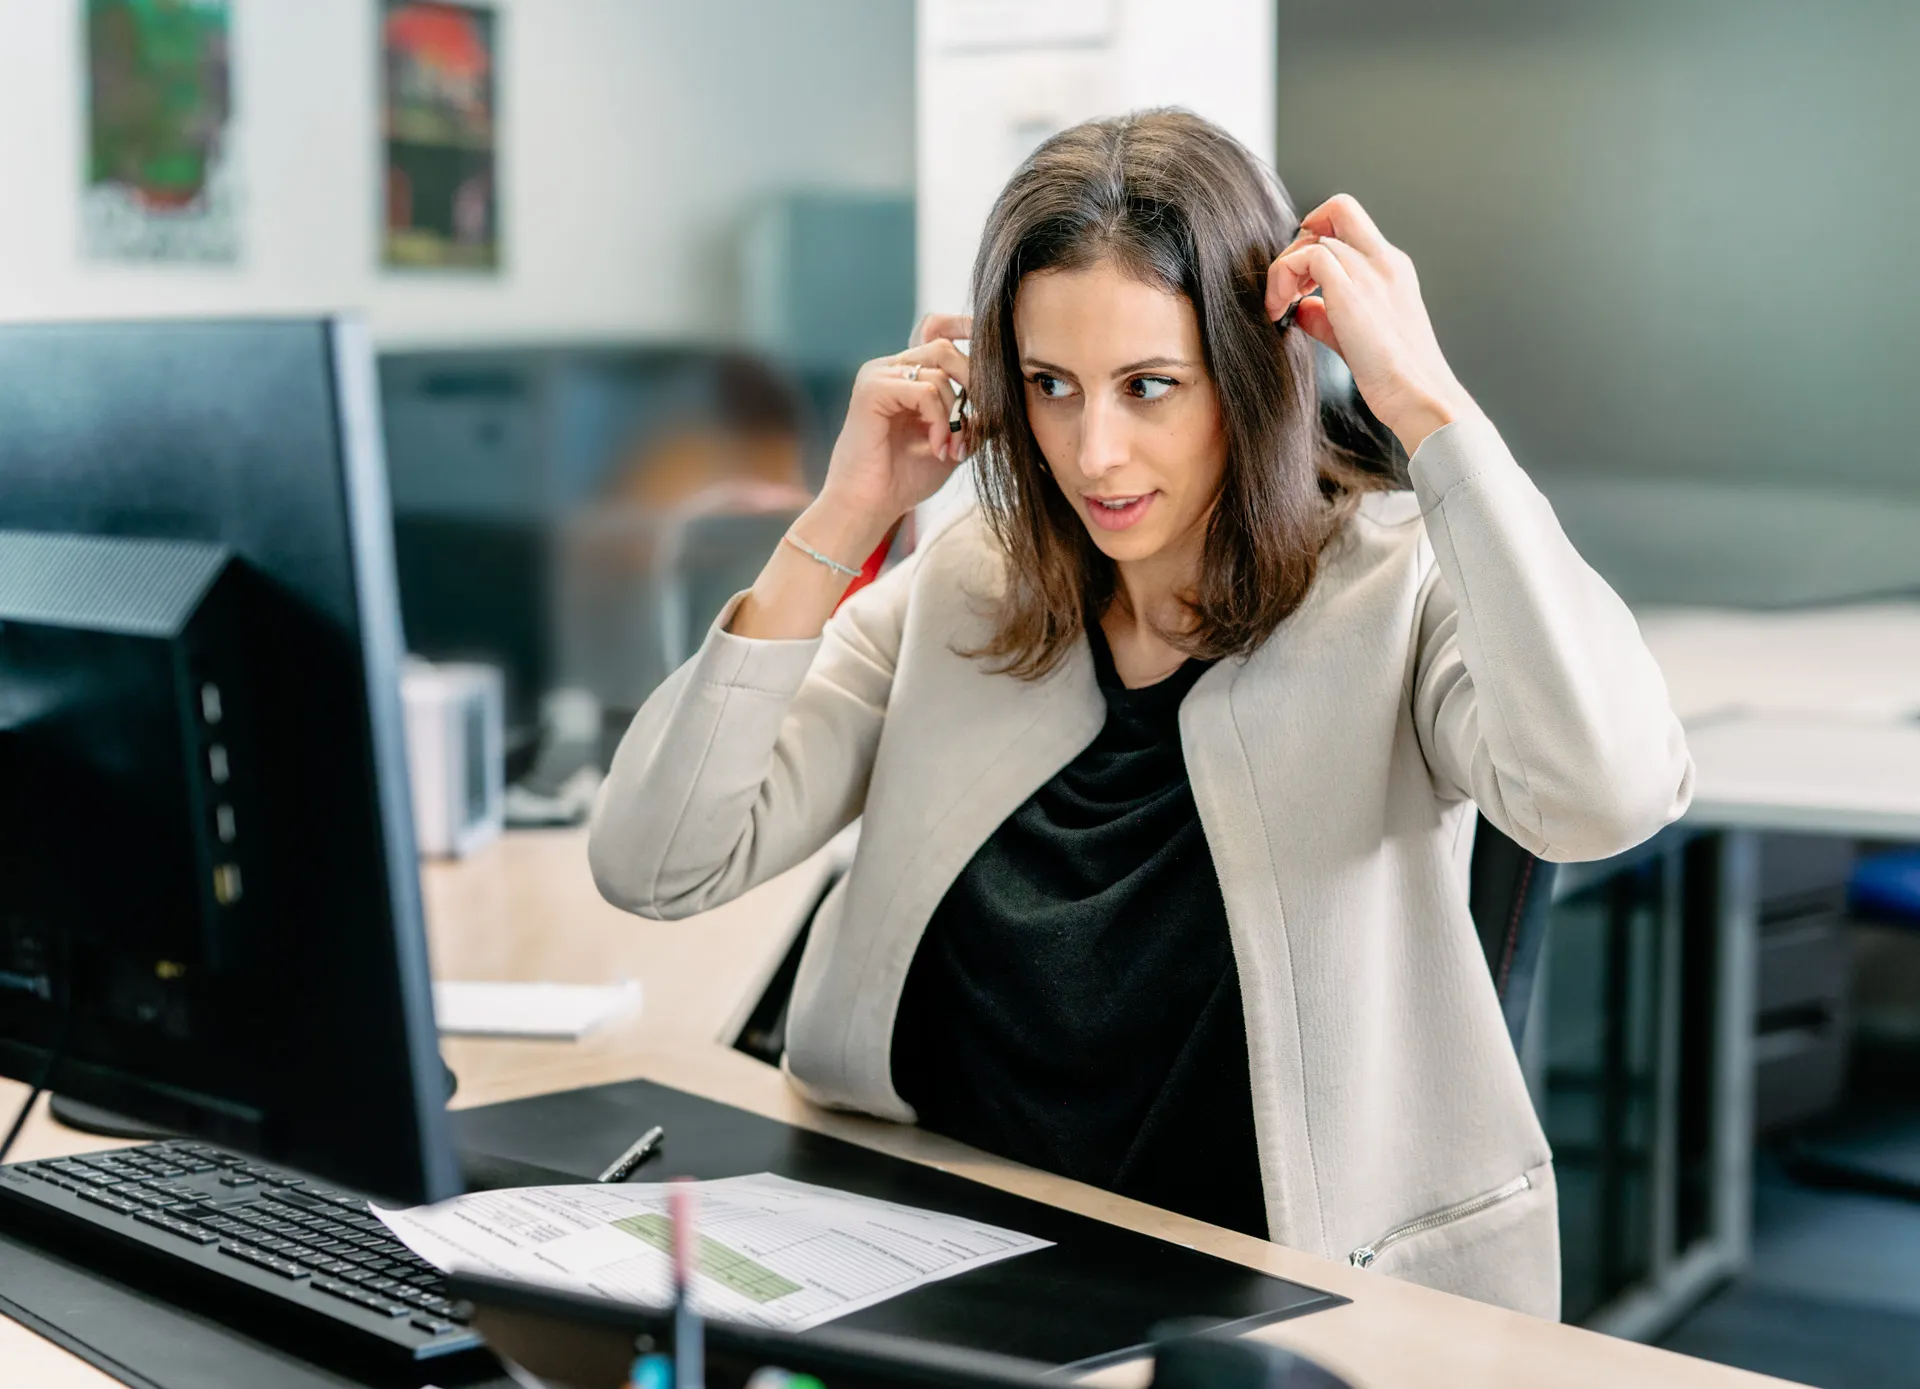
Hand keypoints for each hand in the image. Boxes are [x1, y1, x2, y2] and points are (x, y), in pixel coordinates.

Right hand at [816, 312, 972, 534]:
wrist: (869, 506)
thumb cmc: (904, 479)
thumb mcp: (953, 443)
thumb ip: (974, 419)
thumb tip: (1005, 401)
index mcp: (904, 376)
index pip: (935, 330)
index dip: (964, 328)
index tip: (993, 350)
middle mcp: (889, 369)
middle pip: (944, 347)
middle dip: (972, 383)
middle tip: (976, 424)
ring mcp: (878, 375)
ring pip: (938, 371)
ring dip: (955, 415)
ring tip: (951, 449)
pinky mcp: (871, 389)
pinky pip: (923, 390)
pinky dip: (939, 421)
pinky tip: (937, 448)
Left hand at [1265, 195, 1479, 454]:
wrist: (1420, 397)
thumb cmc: (1395, 379)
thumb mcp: (1356, 339)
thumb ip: (1327, 317)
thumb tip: (1301, 309)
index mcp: (1392, 269)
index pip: (1351, 224)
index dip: (1319, 237)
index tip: (1303, 279)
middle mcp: (1385, 262)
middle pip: (1339, 207)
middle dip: (1302, 236)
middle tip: (1289, 283)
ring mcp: (1371, 273)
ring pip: (1315, 234)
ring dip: (1285, 267)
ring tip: (1279, 305)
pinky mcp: (1352, 292)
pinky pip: (1307, 256)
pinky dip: (1283, 278)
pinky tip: (1280, 311)